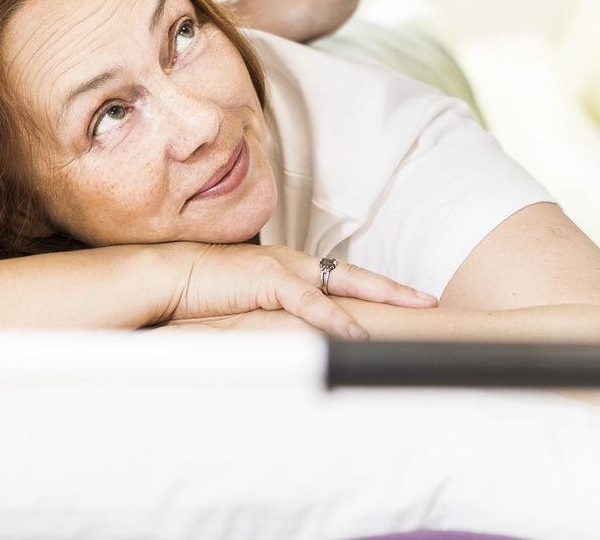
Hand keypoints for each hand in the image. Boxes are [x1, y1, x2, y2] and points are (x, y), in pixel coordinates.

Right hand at [163, 244, 432, 339]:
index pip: (343, 278)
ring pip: (345, 282)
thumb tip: (296, 336)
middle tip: (430, 300)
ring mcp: (284, 269)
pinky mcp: (268, 282)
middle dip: (395, 288)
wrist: (170, 275)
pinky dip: (334, 318)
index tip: (405, 299)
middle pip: (357, 275)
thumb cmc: (204, 291)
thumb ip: (275, 314)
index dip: (376, 289)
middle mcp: (294, 262)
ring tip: (413, 309)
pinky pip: (309, 302)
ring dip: (381, 297)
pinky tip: (355, 333)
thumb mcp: (248, 304)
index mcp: (291, 267)